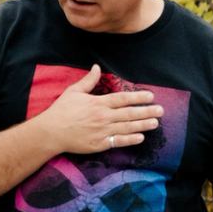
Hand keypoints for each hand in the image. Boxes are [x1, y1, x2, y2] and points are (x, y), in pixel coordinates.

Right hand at [35, 64, 162, 154]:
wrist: (51, 132)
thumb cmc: (61, 111)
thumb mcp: (74, 92)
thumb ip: (88, 80)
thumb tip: (96, 67)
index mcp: (98, 103)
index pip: (123, 98)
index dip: (138, 97)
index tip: (151, 96)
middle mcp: (103, 117)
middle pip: (129, 113)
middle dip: (147, 111)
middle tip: (160, 110)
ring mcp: (102, 131)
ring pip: (127, 127)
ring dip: (143, 125)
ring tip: (155, 123)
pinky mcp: (99, 144)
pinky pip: (118, 141)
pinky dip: (130, 139)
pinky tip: (141, 137)